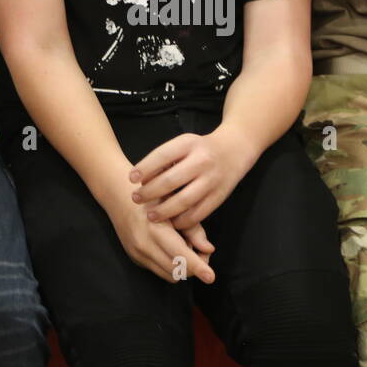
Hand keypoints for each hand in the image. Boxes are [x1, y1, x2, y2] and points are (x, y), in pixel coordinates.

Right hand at [103, 186, 215, 284]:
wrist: (122, 199)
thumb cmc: (154, 198)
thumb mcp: (176, 206)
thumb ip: (194, 229)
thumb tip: (209, 250)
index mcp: (156, 230)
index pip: (180, 255)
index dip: (198, 267)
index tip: (210, 277)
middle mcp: (144, 246)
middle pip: (177, 271)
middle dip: (195, 267)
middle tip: (201, 251)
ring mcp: (138, 255)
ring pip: (169, 275)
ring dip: (183, 268)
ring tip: (184, 246)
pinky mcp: (136, 260)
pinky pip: (160, 271)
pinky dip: (171, 265)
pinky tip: (171, 248)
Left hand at [129, 127, 254, 230]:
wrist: (235, 150)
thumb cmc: (201, 149)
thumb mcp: (184, 144)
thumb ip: (166, 158)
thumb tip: (142, 179)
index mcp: (189, 144)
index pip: (162, 155)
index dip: (145, 168)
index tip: (131, 178)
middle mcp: (202, 161)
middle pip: (171, 180)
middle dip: (150, 192)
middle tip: (136, 199)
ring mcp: (212, 180)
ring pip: (184, 201)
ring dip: (164, 211)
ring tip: (151, 215)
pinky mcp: (219, 196)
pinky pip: (198, 213)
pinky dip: (182, 220)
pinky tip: (171, 222)